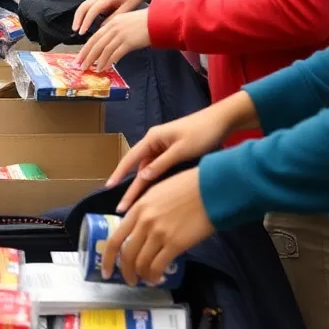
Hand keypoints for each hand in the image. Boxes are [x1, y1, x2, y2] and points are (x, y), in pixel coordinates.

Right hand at [73, 0, 153, 34]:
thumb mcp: (128, 7)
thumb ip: (115, 17)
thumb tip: (102, 27)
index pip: (92, 10)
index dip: (86, 21)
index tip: (82, 32)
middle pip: (84, 6)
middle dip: (78, 18)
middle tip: (75, 30)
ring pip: (84, 5)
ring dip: (79, 16)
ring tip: (76, 28)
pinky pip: (89, 5)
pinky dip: (84, 13)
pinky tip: (84, 22)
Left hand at [76, 9, 150, 70]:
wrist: (158, 20)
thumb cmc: (145, 22)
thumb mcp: (126, 22)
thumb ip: (116, 30)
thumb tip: (108, 43)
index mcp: (112, 22)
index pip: (95, 36)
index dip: (86, 47)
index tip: (81, 56)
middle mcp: (114, 27)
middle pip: (96, 43)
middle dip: (87, 55)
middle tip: (81, 65)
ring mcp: (121, 35)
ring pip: (104, 50)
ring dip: (97, 61)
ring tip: (93, 69)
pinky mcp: (128, 42)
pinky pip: (115, 54)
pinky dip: (108, 62)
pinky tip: (105, 67)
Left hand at [100, 168, 212, 285]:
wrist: (210, 188)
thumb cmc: (186, 187)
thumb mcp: (157, 192)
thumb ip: (143, 209)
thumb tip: (136, 226)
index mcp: (137, 208)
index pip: (115, 238)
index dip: (107, 258)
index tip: (106, 270)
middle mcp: (144, 222)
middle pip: (127, 255)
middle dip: (125, 272)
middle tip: (130, 281)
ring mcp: (159, 233)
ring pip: (141, 263)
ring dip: (142, 276)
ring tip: (147, 280)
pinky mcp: (175, 243)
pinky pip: (158, 266)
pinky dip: (155, 276)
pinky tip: (158, 278)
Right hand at [104, 97, 252, 210]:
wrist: (221, 121)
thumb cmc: (201, 132)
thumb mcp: (181, 150)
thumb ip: (162, 164)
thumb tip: (142, 177)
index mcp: (152, 139)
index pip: (130, 158)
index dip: (119, 174)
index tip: (108, 188)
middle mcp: (154, 143)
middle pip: (138, 167)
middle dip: (130, 187)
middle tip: (122, 208)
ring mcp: (163, 148)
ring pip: (148, 169)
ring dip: (143, 186)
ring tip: (136, 206)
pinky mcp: (172, 152)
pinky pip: (158, 168)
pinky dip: (154, 181)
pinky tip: (153, 194)